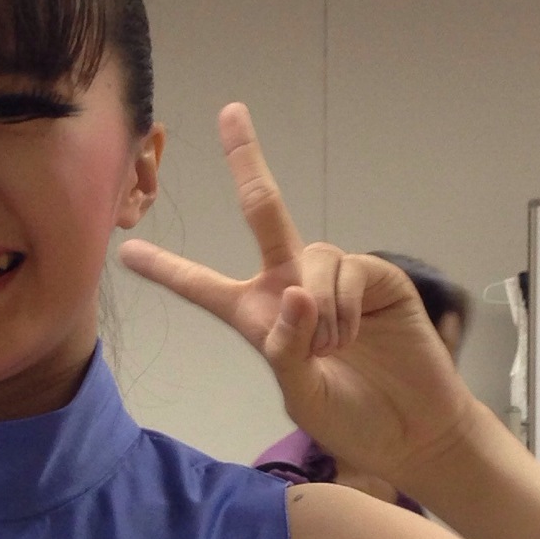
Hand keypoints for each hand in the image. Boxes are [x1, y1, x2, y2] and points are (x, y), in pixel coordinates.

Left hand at [118, 105, 475, 484]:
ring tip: (334, 349)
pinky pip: (346, 269)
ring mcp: (334, 276)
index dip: (168, 270)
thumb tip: (295, 292)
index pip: (204, 288)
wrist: (411, 427)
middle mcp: (291, 285)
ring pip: (310, 258)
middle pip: (264, 213)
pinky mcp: (374, 275)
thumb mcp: (301, 394)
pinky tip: (359, 334)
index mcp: (258, 318)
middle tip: (231, 111)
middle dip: (248, 160)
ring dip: (317, 309)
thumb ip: (285, 348)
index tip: (128, 251)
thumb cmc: (350, 418)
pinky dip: (344, 306)